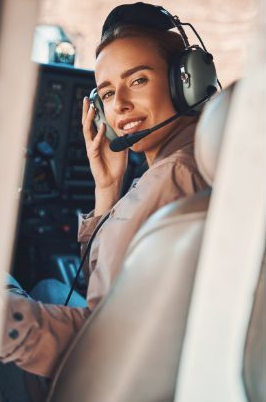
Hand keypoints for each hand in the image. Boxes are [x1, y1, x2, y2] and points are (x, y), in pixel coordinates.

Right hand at [82, 97, 127, 213]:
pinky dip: (99, 134)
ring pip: (87, 130)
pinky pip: (95, 143)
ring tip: (91, 108)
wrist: (113, 180)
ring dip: (89, 118)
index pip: (94, 122)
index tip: (93, 99)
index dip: (92, 111)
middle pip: (87, 123)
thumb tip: (129, 125)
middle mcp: (93, 141)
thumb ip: (123, 136)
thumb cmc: (116, 165)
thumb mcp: (122, 146)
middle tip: (86, 99)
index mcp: (98, 138)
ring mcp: (92, 148)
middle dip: (86, 111)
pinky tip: (103, 127)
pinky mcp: (93, 155)